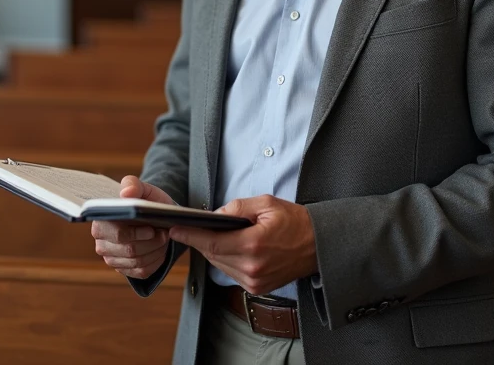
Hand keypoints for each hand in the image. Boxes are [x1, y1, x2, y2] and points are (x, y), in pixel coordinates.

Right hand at [91, 176, 173, 279]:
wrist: (153, 217)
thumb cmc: (145, 202)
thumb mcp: (142, 189)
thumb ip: (133, 185)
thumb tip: (125, 193)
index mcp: (101, 222)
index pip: (117, 234)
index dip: (137, 233)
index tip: (152, 228)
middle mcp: (102, 243)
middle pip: (129, 250)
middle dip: (151, 242)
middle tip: (163, 233)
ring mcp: (112, 259)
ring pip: (137, 262)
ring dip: (155, 250)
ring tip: (163, 238)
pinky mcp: (124, 270)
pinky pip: (142, 271)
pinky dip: (155, 261)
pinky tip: (160, 250)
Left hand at [169, 195, 317, 295]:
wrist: (320, 246)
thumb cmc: (295, 221)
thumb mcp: (267, 204)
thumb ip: (238, 208)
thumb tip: (215, 215)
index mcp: (253, 245)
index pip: (211, 241)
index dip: (189, 235)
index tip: (173, 228)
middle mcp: (252, 267)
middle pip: (212, 254)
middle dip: (198, 240)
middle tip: (184, 228)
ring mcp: (255, 281)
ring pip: (219, 265)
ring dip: (211, 250)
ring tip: (203, 235)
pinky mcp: (257, 287)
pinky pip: (230, 273)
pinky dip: (224, 259)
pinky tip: (224, 247)